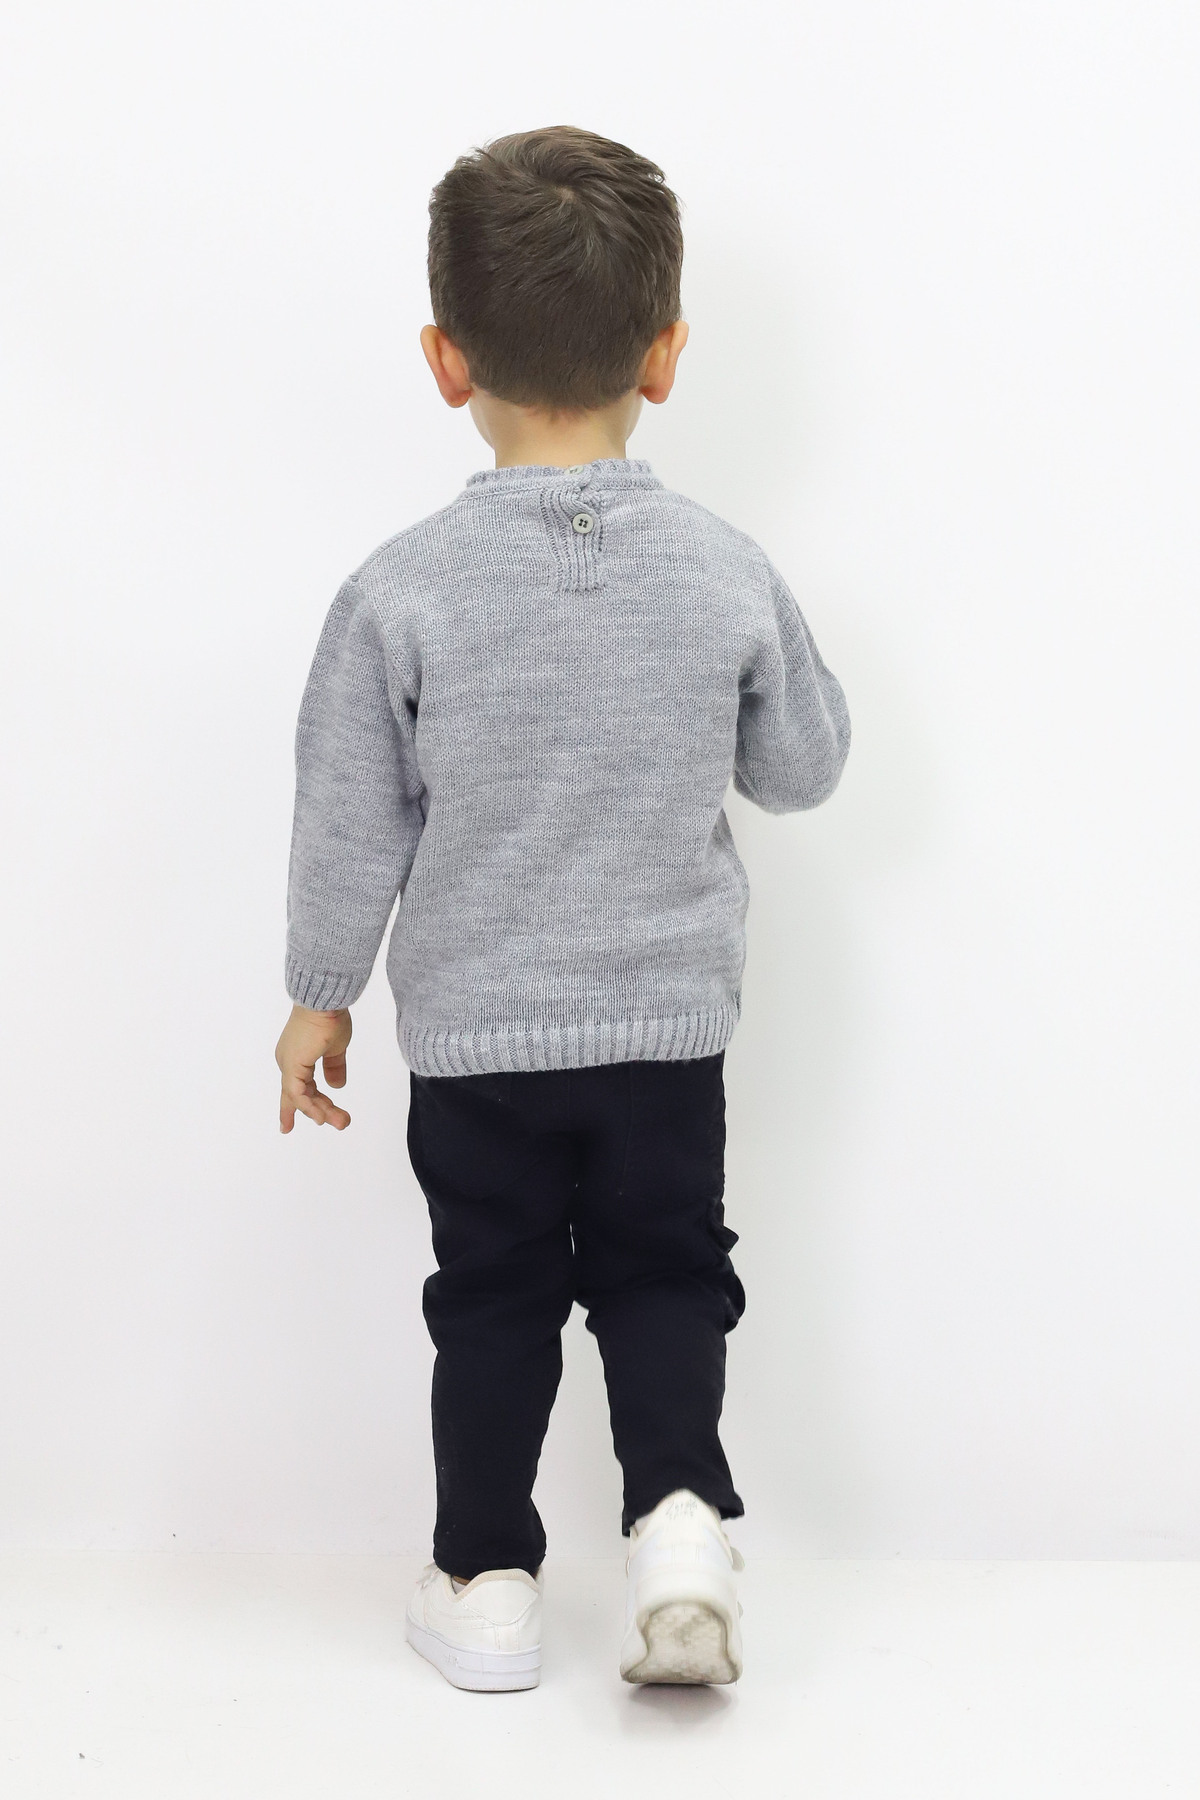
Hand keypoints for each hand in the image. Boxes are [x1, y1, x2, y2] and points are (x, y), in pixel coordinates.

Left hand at [275, 1004, 352, 1131]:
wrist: (325, 1001)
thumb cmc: (330, 1017)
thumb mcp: (336, 1048)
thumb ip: (334, 1067)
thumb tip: (337, 1086)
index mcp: (297, 1057)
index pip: (297, 1087)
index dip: (298, 1106)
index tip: (287, 1127)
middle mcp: (289, 1061)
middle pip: (301, 1095)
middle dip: (320, 1111)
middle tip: (341, 1123)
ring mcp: (288, 1064)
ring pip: (301, 1097)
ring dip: (321, 1111)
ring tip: (342, 1122)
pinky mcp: (292, 1066)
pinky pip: (298, 1094)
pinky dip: (309, 1107)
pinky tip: (321, 1117)